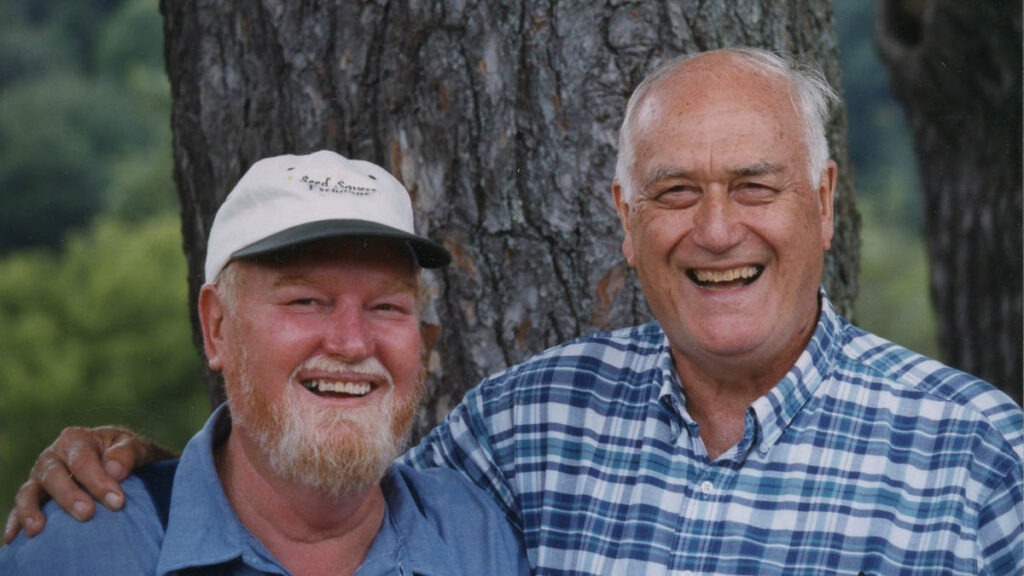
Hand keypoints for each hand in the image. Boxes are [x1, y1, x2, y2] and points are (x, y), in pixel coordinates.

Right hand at [3, 425, 176, 543]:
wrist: (120, 464)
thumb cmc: (127, 456)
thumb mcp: (136, 448)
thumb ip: (128, 454)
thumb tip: (114, 470)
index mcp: (77, 439)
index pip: (83, 460)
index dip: (98, 481)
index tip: (117, 501)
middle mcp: (53, 456)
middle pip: (53, 475)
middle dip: (69, 496)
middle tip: (87, 515)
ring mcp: (40, 477)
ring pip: (29, 491)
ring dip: (32, 510)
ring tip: (38, 529)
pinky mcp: (35, 496)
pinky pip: (19, 508)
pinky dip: (16, 521)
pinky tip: (15, 537)